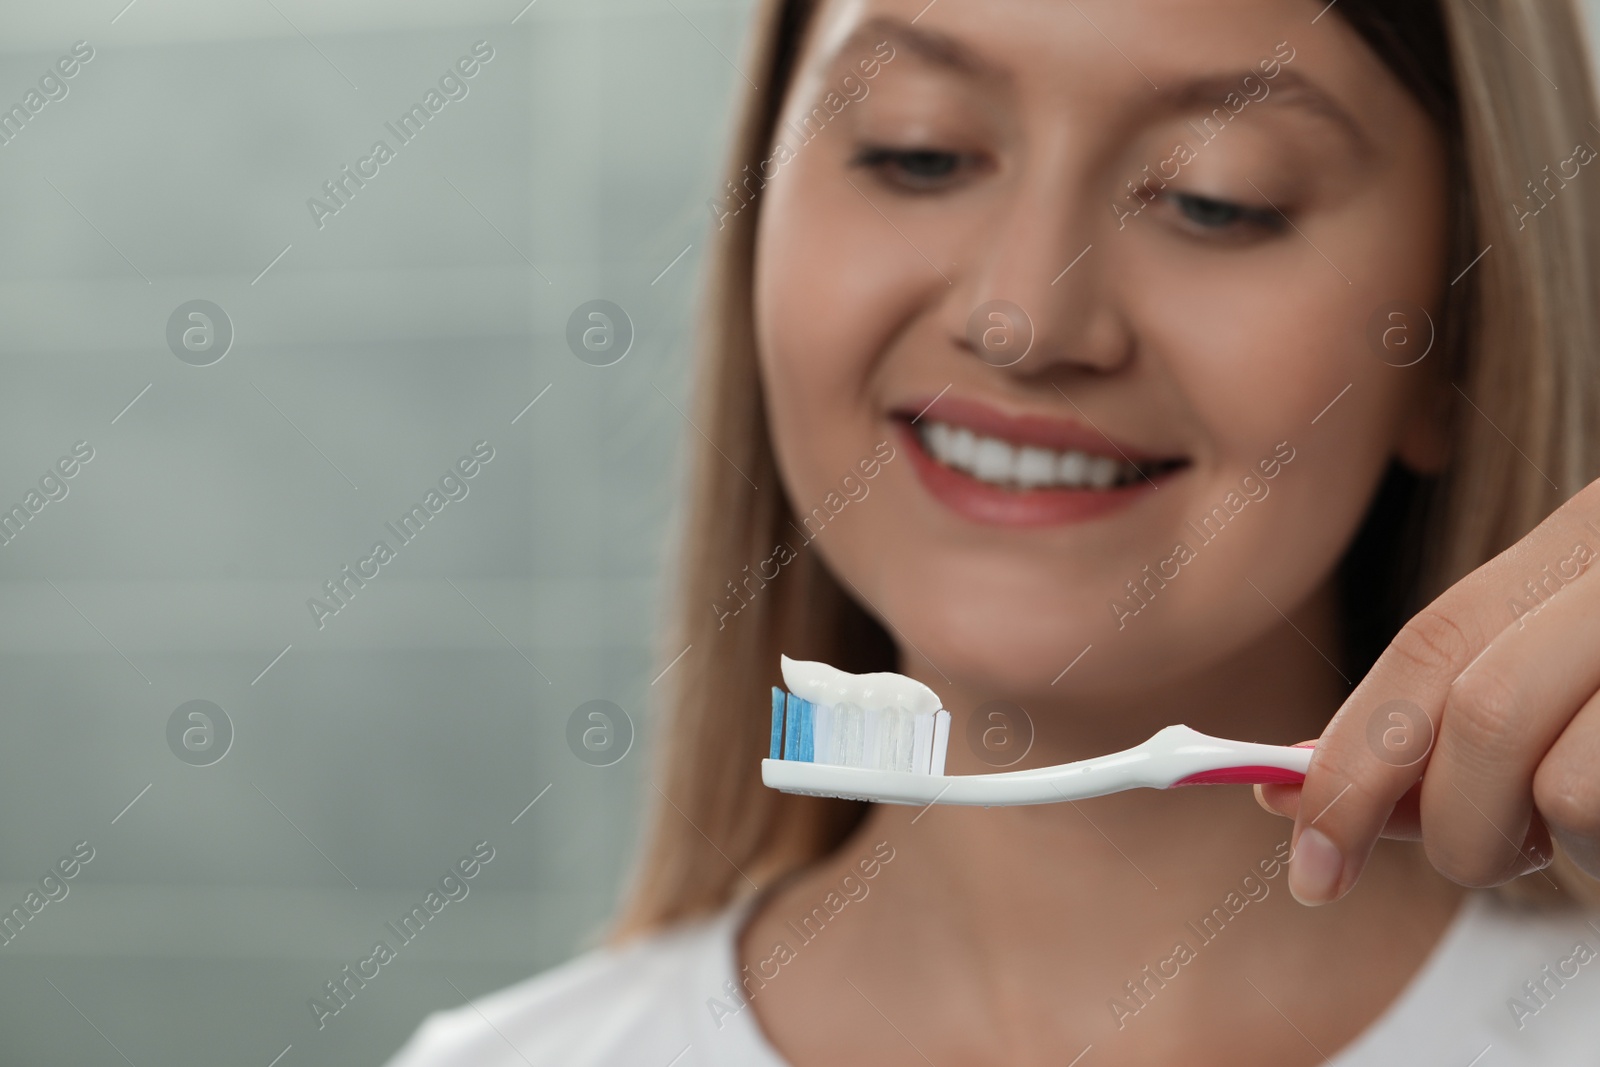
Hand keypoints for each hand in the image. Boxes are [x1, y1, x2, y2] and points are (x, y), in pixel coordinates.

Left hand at [1256, 479, 1599, 903]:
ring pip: (1545, 785)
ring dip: (1538, 845)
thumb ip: (1458, 716)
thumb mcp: (1567, 673)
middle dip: (1430, 819)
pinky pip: (1592, 808)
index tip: (1304, 849)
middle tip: (1465, 856)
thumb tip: (1314, 795)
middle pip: (1467, 713)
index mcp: (1581, 542)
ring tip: (1583, 834)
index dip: (1346, 758)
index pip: (1426, 647)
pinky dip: (1595, 852)